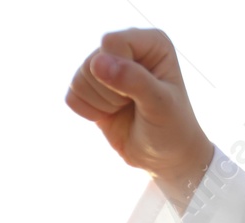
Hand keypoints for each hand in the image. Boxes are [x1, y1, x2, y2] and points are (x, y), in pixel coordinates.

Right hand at [65, 28, 214, 207]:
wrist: (166, 157)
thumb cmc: (172, 128)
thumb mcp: (161, 106)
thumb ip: (135, 81)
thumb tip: (98, 63)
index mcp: (151, 42)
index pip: (111, 43)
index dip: (120, 73)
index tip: (143, 94)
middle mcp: (126, 47)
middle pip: (92, 62)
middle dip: (111, 92)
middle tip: (136, 105)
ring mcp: (106, 65)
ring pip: (79, 79)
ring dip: (102, 104)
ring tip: (126, 109)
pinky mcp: (89, 87)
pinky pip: (72, 96)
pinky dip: (90, 112)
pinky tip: (111, 115)